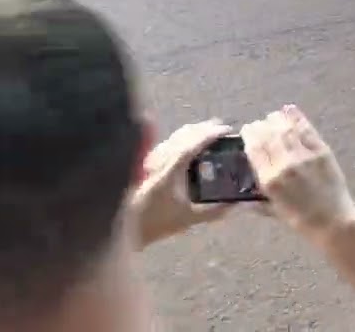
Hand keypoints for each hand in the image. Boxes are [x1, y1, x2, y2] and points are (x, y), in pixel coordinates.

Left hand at [130, 119, 234, 249]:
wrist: (119, 226)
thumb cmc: (153, 223)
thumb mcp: (187, 219)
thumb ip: (213, 212)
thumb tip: (235, 205)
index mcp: (171, 170)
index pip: (193, 144)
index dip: (210, 135)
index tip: (226, 131)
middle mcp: (159, 159)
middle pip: (184, 134)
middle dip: (204, 128)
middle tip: (221, 129)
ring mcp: (150, 158)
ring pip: (174, 136)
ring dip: (192, 132)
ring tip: (207, 135)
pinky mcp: (144, 161)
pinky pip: (167, 143)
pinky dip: (181, 139)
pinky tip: (187, 148)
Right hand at [241, 105, 354, 238]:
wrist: (333, 222)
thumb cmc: (301, 221)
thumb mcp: (274, 210)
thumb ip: (257, 199)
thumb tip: (243, 194)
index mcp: (270, 180)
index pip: (254, 148)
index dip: (249, 135)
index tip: (247, 130)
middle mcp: (285, 164)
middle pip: (268, 135)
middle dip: (261, 126)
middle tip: (260, 123)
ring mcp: (305, 156)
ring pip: (286, 129)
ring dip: (277, 120)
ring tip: (273, 117)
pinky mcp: (322, 151)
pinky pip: (306, 130)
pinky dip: (297, 117)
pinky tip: (290, 110)